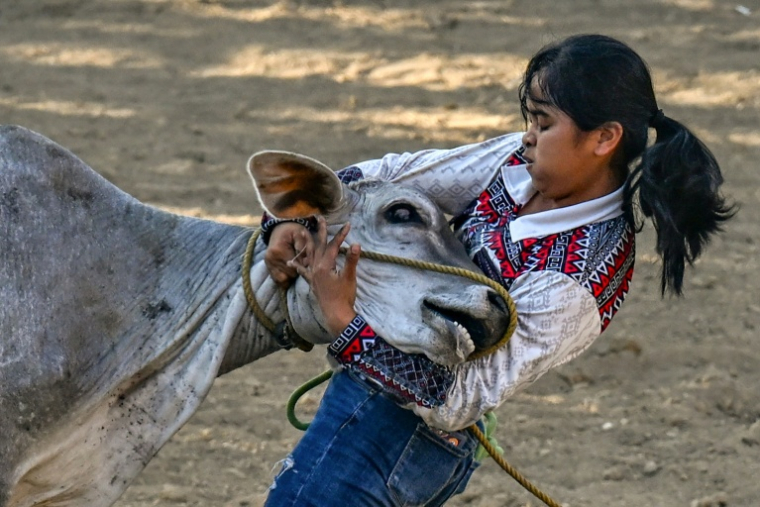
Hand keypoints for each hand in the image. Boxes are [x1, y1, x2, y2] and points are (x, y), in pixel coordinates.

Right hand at [264, 222, 313, 287]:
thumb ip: (305, 247)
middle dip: (297, 270)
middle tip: (300, 262)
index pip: (294, 267)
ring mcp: (268, 263)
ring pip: (282, 279)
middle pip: (289, 274)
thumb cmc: (293, 231)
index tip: (305, 261)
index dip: (302, 266)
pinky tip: (289, 272)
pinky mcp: (268, 266)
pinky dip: (284, 278)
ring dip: (291, 275)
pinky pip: (276, 279)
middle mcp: (271, 259)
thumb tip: (306, 262)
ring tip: (294, 266)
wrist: (280, 227)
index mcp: (279, 250)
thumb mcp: (301, 234)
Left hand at [288, 217, 360, 334]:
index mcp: (325, 266)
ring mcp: (313, 275)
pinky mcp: (312, 282)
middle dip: (319, 231)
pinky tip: (291, 262)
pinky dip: (298, 265)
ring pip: (308, 255)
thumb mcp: (349, 277)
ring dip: (306, 243)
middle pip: (318, 246)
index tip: (347, 225)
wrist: (335, 314)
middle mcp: (316, 268)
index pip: (333, 246)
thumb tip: (356, 245)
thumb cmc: (344, 296)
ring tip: (301, 231)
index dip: (341, 235)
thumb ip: (351, 260)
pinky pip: (303, 271)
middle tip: (318, 218)